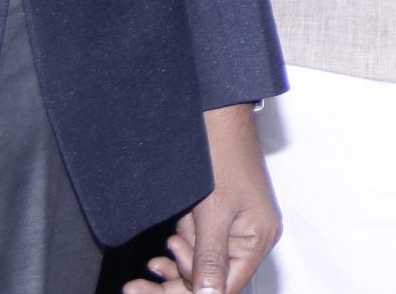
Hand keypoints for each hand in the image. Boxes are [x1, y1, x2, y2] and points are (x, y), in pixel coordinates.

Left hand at [125, 103, 276, 293]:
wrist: (214, 118)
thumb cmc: (222, 155)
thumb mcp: (213, 213)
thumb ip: (210, 258)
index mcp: (259, 238)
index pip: (225, 287)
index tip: (151, 293)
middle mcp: (251, 238)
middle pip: (212, 281)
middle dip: (175, 284)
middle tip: (136, 288)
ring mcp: (236, 229)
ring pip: (202, 267)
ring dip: (176, 266)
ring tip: (155, 262)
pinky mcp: (219, 221)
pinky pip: (199, 249)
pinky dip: (181, 251)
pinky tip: (166, 249)